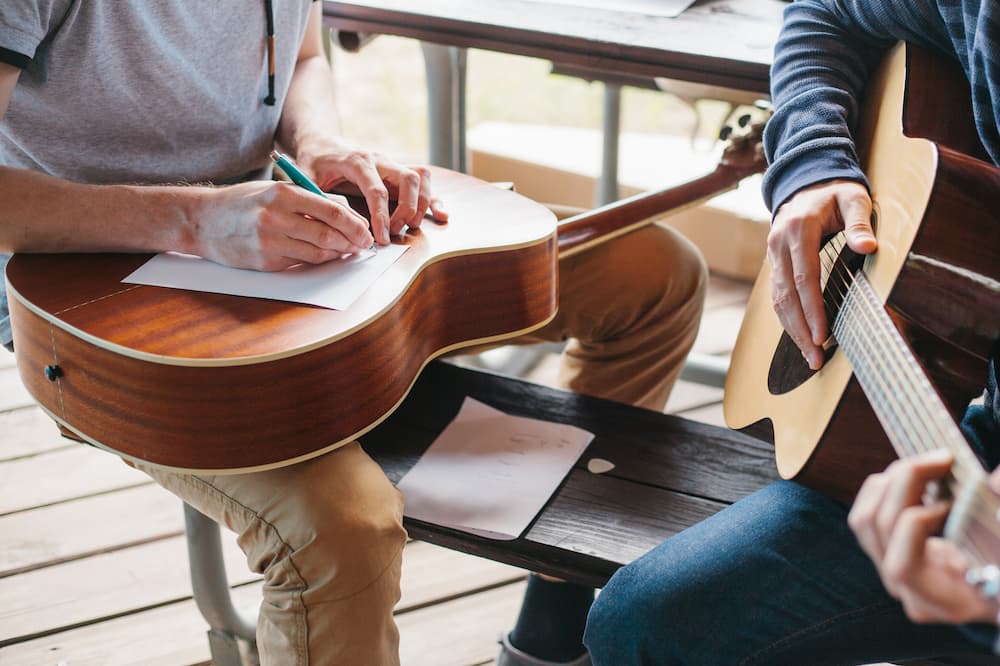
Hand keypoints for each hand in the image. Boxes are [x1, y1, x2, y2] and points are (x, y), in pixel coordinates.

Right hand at [193, 180, 373, 271]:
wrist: (202, 220)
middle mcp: (275, 217)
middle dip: (351, 242)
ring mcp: (269, 241)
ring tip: (347, 251)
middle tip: (363, 246)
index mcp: (281, 193)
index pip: (330, 209)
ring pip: (317, 252)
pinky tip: (324, 256)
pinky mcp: (265, 261)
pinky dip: (317, 260)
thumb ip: (309, 200)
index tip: (366, 231)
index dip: (354, 224)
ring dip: (337, 254)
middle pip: (327, 234)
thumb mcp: (275, 191)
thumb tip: (347, 214)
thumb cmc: (244, 202)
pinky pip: (301, 263)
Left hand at [297, 142, 447, 245]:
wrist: (323, 141)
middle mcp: (380, 160)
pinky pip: (424, 181)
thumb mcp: (306, 176)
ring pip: (421, 178)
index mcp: (358, 161)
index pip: (377, 190)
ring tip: (410, 226)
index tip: (381, 238)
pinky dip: (433, 199)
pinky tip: (440, 215)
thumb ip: (314, 197)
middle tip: (395, 232)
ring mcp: (392, 164)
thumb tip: (322, 223)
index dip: (382, 216)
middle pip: (408, 179)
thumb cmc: (315, 160)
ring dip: (420, 205)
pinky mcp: (398, 172)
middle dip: (406, 210)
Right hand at [768, 180, 875, 368]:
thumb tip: (868, 247)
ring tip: (808, 355)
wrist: (806, 181)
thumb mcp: (854, 198)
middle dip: (800, 330)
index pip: (804, 277)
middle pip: (786, 295)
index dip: (812, 309)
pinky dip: (787, 318)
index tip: (822, 335)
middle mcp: (779, 243)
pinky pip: (777, 295)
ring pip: (777, 299)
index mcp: (798, 229)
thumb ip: (860, 223)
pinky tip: (799, 336)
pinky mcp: (773, 262)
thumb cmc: (835, 192)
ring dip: (791, 330)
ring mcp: (772, 253)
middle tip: (815, 358)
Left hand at [848, 450, 999, 624]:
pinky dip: (885, 487)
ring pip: (865, 518)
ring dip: (893, 480)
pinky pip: (864, 515)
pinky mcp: (883, 554)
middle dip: (907, 481)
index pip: (902, 566)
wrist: (998, 591)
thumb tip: (994, 483)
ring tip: (929, 465)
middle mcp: (908, 590)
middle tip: (943, 459)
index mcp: (945, 600)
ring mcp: (890, 573)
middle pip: (879, 528)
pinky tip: (915, 478)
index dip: (916, 524)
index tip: (949, 503)